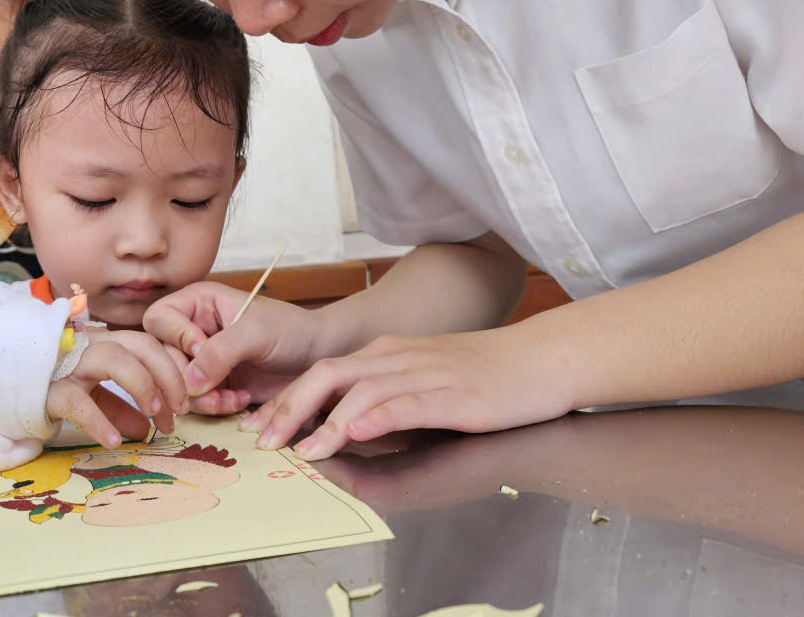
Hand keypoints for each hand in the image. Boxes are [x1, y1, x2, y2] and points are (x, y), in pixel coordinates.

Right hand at [45, 328, 188, 446]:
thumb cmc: (45, 384)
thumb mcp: (87, 392)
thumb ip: (116, 406)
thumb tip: (145, 428)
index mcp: (101, 343)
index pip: (147, 345)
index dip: (171, 372)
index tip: (183, 405)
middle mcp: (88, 346)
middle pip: (139, 346)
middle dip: (167, 376)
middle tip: (179, 412)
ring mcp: (67, 364)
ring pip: (114, 359)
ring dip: (143, 385)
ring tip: (154, 417)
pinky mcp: (46, 388)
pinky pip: (78, 400)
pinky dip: (99, 421)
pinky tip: (113, 441)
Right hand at [142, 281, 324, 414]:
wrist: (313, 358)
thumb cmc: (289, 331)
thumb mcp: (255, 334)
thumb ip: (221, 352)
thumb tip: (188, 382)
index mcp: (197, 303)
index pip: (158, 318)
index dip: (175, 336)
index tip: (203, 347)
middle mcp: (191, 329)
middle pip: (161, 357)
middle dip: (186, 379)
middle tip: (214, 388)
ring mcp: (199, 360)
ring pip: (174, 384)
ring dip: (201, 399)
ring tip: (231, 399)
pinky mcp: (210, 385)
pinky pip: (194, 402)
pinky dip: (213, 407)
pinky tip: (239, 401)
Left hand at [238, 329, 575, 459]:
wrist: (542, 359)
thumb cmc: (487, 373)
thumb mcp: (426, 378)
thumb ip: (387, 397)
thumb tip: (345, 427)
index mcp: (388, 354)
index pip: (325, 372)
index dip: (288, 398)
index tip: (260, 425)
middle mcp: (399, 358)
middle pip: (330, 374)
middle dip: (291, 407)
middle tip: (264, 440)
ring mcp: (426, 373)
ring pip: (363, 389)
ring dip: (327, 420)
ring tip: (303, 449)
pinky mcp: (455, 393)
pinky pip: (407, 402)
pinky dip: (376, 417)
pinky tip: (355, 432)